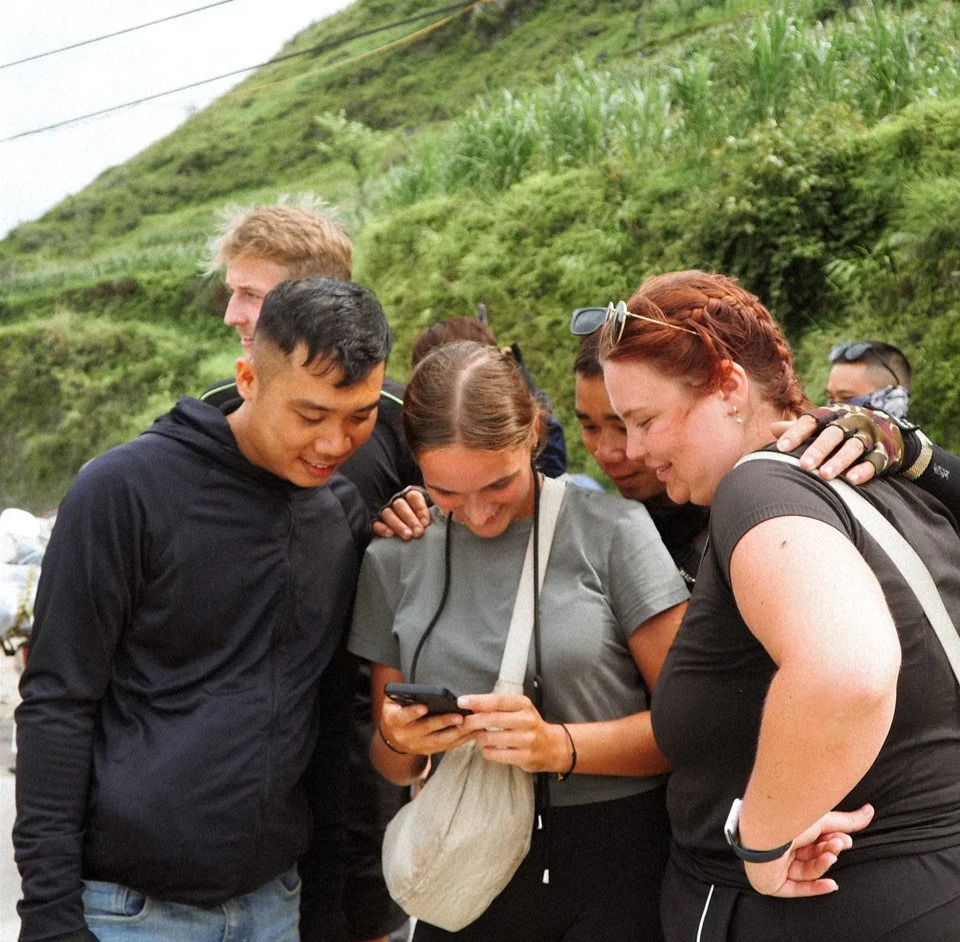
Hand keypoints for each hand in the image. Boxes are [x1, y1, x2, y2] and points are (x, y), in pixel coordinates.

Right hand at [371, 486, 431, 539]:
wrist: (411, 534)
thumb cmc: (424, 522)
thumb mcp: (431, 513)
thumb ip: (436, 512)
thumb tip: (445, 514)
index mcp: (411, 496)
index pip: (414, 497)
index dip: (420, 510)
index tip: (426, 523)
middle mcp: (397, 502)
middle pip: (400, 505)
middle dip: (410, 519)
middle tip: (418, 532)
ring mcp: (386, 512)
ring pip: (388, 514)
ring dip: (398, 525)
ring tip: (408, 535)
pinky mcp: (377, 522)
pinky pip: (376, 523)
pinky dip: (382, 528)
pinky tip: (390, 535)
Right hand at [380, 699, 472, 755]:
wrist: (393, 737)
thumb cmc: (397, 710)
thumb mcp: (392, 700)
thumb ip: (401, 693)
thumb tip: (417, 687)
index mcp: (394, 720)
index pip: (403, 716)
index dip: (412, 712)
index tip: (424, 706)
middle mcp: (405, 735)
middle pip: (426, 729)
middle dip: (443, 722)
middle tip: (459, 716)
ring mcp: (417, 745)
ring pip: (439, 740)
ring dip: (456, 732)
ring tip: (470, 723)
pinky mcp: (428, 750)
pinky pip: (446, 746)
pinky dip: (460, 739)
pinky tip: (472, 732)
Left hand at [458, 693, 570, 773]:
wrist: (552, 746)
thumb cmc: (529, 725)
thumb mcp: (518, 710)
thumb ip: (497, 707)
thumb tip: (472, 705)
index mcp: (524, 704)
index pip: (497, 700)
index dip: (478, 701)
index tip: (461, 701)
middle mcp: (527, 720)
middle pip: (493, 719)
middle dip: (473, 721)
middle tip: (463, 723)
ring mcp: (527, 739)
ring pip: (492, 738)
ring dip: (480, 738)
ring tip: (478, 736)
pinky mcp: (525, 756)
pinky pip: (497, 755)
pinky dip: (487, 751)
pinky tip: (487, 748)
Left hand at [744, 803, 874, 896]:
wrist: (767, 830)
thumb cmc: (790, 818)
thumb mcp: (823, 818)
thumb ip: (847, 821)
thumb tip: (870, 811)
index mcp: (788, 828)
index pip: (814, 840)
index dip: (831, 841)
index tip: (845, 839)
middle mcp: (780, 845)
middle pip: (811, 855)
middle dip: (828, 851)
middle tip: (839, 845)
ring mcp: (775, 864)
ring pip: (806, 871)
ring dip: (823, 865)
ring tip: (831, 855)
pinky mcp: (771, 882)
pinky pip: (796, 889)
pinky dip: (815, 887)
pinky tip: (832, 884)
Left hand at [773, 406, 902, 483]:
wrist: (888, 430)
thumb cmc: (842, 430)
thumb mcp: (823, 425)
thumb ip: (800, 428)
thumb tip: (772, 428)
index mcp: (832, 415)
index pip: (811, 421)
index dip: (796, 433)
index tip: (780, 448)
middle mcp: (851, 422)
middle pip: (833, 434)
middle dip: (818, 449)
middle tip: (804, 465)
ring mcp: (869, 436)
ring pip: (853, 447)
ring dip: (839, 461)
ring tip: (824, 475)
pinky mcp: (884, 452)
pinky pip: (874, 461)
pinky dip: (863, 470)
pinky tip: (851, 480)